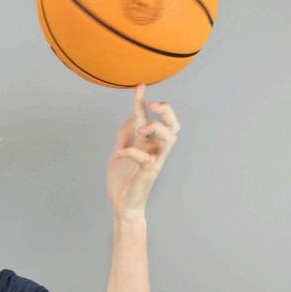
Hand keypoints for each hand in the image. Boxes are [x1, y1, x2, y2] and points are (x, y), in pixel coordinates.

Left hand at [106, 83, 180, 219]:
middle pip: (173, 125)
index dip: (144, 101)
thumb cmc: (123, 182)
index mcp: (148, 145)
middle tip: (153, 105)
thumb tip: (132, 118)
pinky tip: (118, 154)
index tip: (140, 85)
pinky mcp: (147, 174)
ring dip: (156, 128)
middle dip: (166, 111)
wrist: (123, 206)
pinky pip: (144, 158)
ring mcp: (154, 162)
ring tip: (140, 130)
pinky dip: (130, 152)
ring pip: (170, 139)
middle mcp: (155, 151)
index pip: (151, 118)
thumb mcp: (119, 153)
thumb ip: (125, 136)